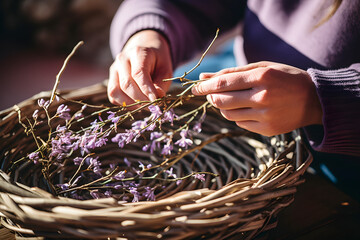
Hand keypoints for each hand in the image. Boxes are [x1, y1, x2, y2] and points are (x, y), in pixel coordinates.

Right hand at [108, 30, 172, 104]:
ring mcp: (114, 70)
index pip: (138, 73)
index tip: (155, 100)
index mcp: (138, 53)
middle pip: (127, 84)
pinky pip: (113, 96)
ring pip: (116, 91)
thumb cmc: (157, 62)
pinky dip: (124, 103)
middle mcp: (122, 60)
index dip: (146, 89)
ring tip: (144, 106)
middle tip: (152, 106)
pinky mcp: (110, 80)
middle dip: (140, 99)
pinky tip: (136, 104)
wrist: (145, 51)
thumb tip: (156, 97)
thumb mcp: (165, 70)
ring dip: (130, 103)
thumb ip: (161, 84)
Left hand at [192, 61, 322, 135]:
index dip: (204, 86)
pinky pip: (240, 123)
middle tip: (212, 93)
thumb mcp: (262, 68)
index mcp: (261, 77)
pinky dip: (238, 116)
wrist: (314, 100)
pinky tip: (249, 109)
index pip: (222, 83)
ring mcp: (265, 116)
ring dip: (224, 107)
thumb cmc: (285, 78)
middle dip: (212, 97)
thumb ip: (232, 72)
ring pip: (228, 114)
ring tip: (234, 99)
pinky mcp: (267, 130)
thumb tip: (204, 77)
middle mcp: (262, 98)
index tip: (194, 88)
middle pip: (221, 101)